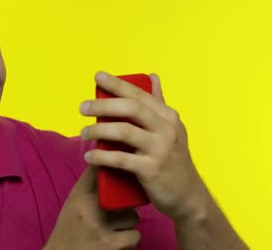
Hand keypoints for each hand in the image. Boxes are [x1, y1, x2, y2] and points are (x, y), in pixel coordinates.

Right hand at [44, 165, 140, 249]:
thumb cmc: (70, 228)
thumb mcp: (74, 203)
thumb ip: (89, 185)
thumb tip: (105, 164)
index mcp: (79, 196)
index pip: (99, 172)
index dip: (111, 166)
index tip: (117, 167)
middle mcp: (89, 209)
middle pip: (123, 195)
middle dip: (123, 205)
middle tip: (112, 212)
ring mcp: (101, 227)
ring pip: (132, 217)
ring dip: (126, 224)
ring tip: (110, 229)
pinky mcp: (112, 245)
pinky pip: (135, 235)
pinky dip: (129, 239)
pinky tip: (115, 241)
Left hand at [79, 71, 207, 219]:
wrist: (188, 196)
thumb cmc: (173, 159)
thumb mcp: (171, 129)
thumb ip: (159, 103)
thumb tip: (152, 76)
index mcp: (168, 117)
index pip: (139, 94)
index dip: (117, 84)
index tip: (98, 76)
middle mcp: (167, 130)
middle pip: (130, 109)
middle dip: (103, 105)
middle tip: (82, 108)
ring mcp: (160, 150)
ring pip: (123, 132)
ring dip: (98, 130)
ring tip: (83, 133)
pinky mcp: (152, 170)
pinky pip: (121, 159)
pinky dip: (101, 157)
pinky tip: (89, 157)